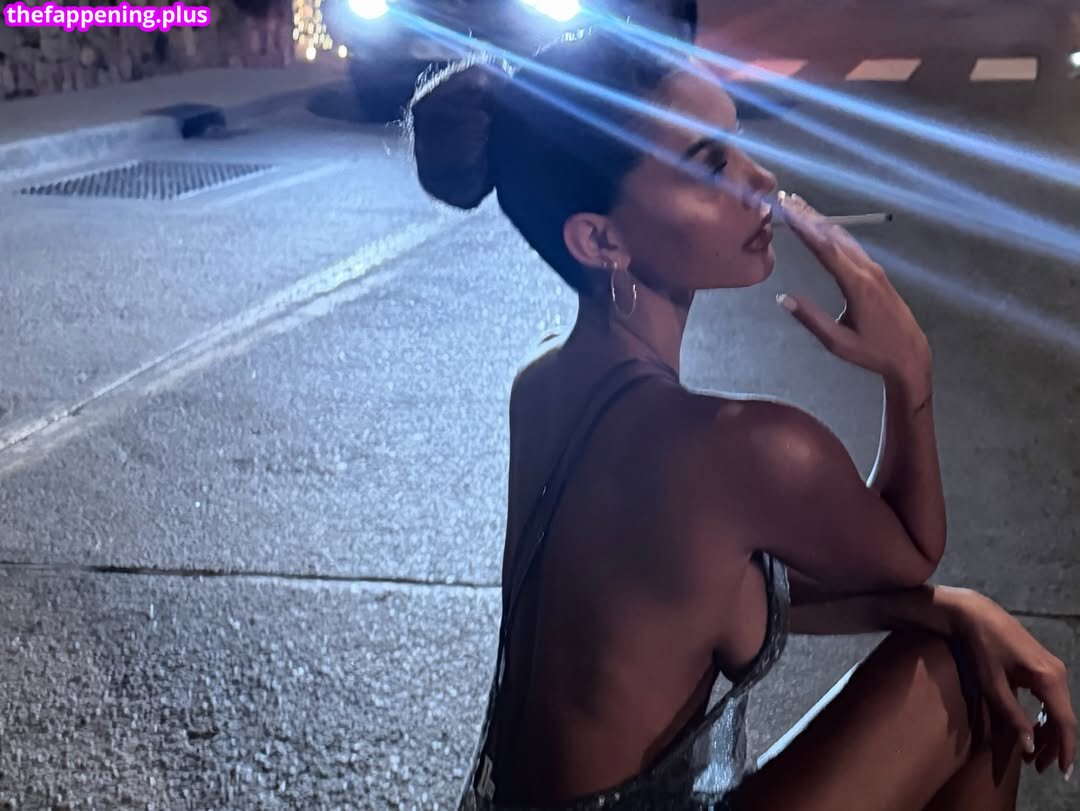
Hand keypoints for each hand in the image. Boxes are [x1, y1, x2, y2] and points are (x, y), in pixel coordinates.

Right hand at [775, 192, 931, 398]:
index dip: (805, 229)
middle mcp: (867, 270)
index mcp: (857, 285)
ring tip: (799, 206)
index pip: (827, 249)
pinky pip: (850, 245)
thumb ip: (811, 319)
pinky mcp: (876, 273)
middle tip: (786, 198)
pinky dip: (832, 233)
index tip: (787, 212)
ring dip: (820, 221)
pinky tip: (823, 227)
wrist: (910, 353)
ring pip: (843, 238)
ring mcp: (874, 269)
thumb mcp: (838, 342)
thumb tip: (783, 298)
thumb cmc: (873, 351)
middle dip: (809, 216)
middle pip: (834, 236)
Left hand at [948, 588, 1075, 778]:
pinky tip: (1033, 728)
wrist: (975, 614)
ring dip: (1048, 732)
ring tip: (1032, 753)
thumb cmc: (980, 648)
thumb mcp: (992, 685)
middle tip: (1036, 767)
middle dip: (1053, 745)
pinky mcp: (1044, 664)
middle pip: (1064, 718)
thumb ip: (1012, 716)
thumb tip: (1030, 746)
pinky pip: (1052, 697)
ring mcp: (1053, 667)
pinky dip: (1045, 715)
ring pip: (1058, 708)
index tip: (1062, 772)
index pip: (1065, 722)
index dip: (1065, 749)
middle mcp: (1057, 673)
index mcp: (1048, 679)